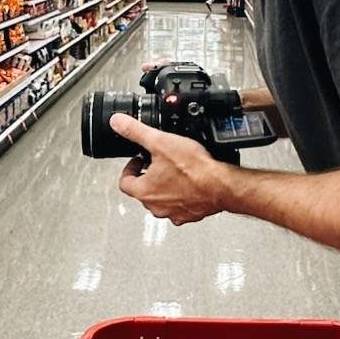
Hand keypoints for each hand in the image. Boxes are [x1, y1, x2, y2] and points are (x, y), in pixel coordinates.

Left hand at [112, 114, 232, 225]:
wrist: (221, 186)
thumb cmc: (194, 169)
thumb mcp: (160, 142)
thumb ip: (136, 132)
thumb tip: (117, 123)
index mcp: (144, 191)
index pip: (125, 182)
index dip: (130, 168)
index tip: (139, 160)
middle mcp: (156, 206)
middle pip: (144, 191)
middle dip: (149, 176)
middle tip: (159, 162)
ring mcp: (174, 213)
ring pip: (163, 199)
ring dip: (166, 186)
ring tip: (177, 171)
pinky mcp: (191, 215)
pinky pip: (182, 206)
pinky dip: (184, 195)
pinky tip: (192, 183)